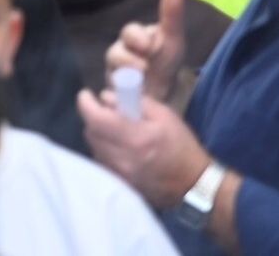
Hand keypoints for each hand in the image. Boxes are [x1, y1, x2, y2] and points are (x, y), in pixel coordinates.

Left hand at [78, 87, 211, 207]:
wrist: (193, 184)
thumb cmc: (181, 145)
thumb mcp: (165, 115)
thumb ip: (136, 102)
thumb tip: (107, 97)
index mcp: (135, 137)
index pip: (95, 118)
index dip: (85, 103)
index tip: (86, 95)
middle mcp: (121, 157)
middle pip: (90, 132)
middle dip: (93, 118)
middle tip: (104, 111)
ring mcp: (119, 174)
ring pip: (94, 147)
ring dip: (98, 134)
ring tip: (113, 130)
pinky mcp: (120, 184)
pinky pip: (101, 162)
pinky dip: (104, 150)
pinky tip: (118, 147)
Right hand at [106, 0, 186, 101]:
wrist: (161, 99)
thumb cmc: (165, 66)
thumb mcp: (173, 42)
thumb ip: (172, 15)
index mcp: (136, 39)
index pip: (130, 32)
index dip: (136, 37)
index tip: (147, 45)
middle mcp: (121, 53)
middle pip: (115, 53)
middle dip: (127, 60)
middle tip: (142, 68)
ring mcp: (113, 74)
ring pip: (110, 74)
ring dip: (124, 79)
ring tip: (140, 86)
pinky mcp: (110, 93)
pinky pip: (107, 93)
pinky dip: (116, 96)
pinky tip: (128, 98)